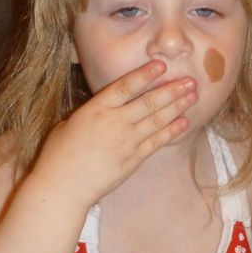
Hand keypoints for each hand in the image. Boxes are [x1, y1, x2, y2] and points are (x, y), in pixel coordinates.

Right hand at [34, 60, 196, 204]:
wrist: (63, 186)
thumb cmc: (58, 154)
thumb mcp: (69, 124)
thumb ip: (92, 113)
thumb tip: (105, 108)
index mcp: (96, 109)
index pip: (125, 86)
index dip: (145, 74)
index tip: (161, 65)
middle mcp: (115, 122)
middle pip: (149, 102)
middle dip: (172, 90)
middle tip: (190, 80)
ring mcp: (127, 141)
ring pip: (158, 119)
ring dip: (177, 106)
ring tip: (193, 96)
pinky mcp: (134, 159)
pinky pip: (157, 142)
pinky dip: (172, 131)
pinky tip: (184, 122)